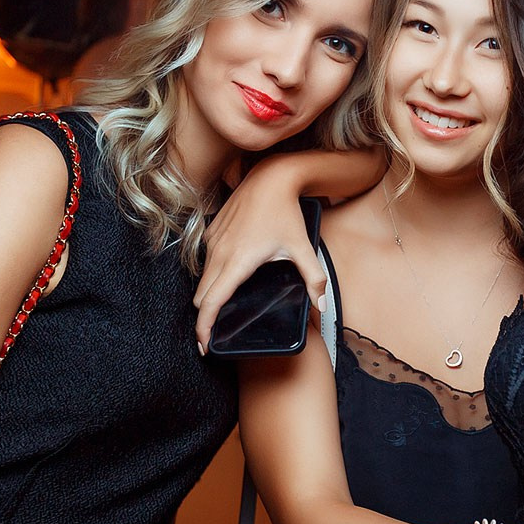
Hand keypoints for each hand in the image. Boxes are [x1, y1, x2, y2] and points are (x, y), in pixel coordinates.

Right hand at [194, 168, 325, 351]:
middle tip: (215, 333)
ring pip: (201, 279)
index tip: (205, 346)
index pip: (211, 304)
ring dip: (208, 296)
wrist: (271, 177)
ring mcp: (213, 242)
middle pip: (201, 297)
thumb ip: (314, 278)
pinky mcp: (212, 232)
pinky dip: (211, 275)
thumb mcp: (303, 246)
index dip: (204, 329)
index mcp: (238, 263)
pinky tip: (228, 278)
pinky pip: (205, 261)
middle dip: (204, 318)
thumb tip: (322, 305)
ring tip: (222, 308)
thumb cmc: (285, 212)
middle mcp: (219, 253)